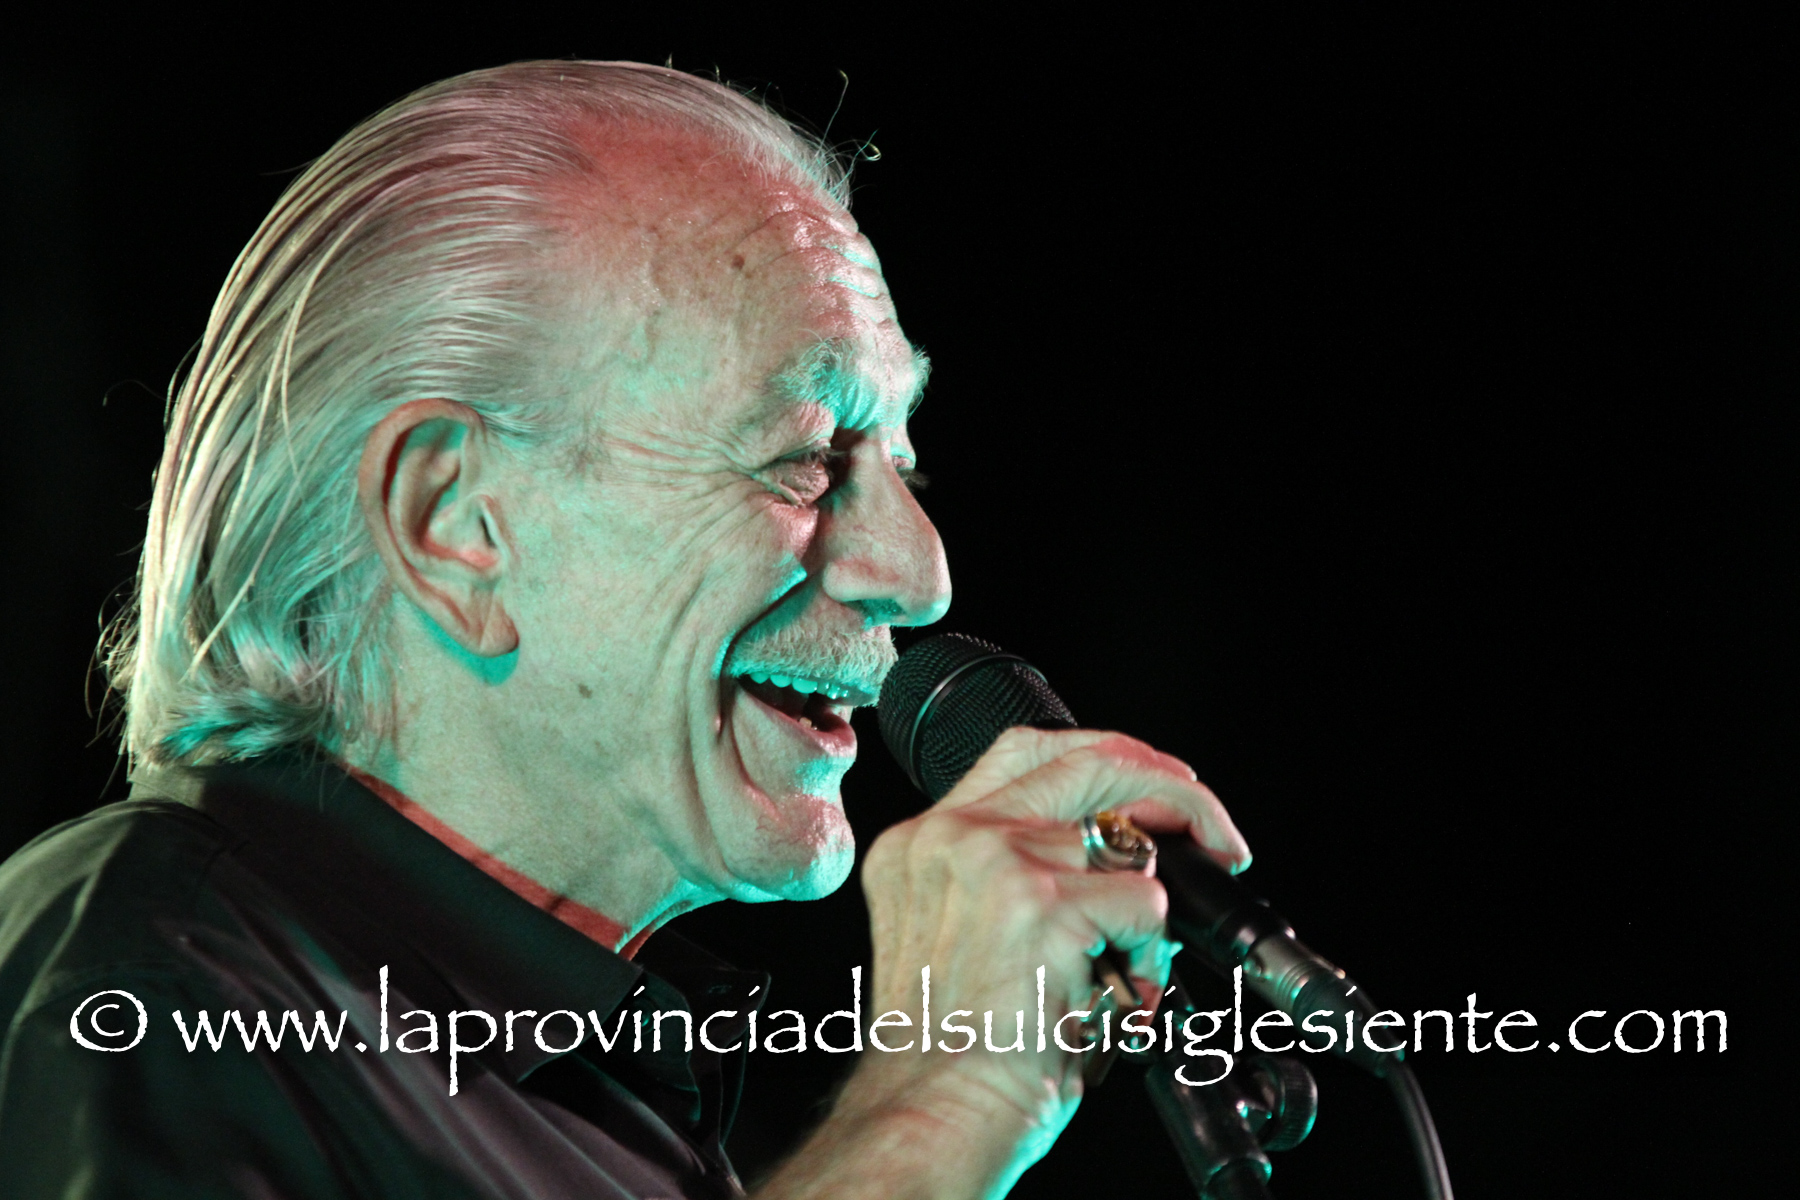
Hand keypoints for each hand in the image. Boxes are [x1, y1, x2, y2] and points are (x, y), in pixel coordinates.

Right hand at [757, 726, 1248, 1199]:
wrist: (935, 1113)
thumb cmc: (958, 1049)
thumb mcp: (966, 933)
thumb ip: (1017, 871)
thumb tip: (1123, 844)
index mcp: (924, 841)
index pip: (1024, 751)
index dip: (1104, 756)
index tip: (1153, 784)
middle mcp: (952, 836)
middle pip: (1087, 761)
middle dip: (1173, 789)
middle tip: (1214, 832)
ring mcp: (995, 861)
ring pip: (1127, 846)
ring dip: (1145, 915)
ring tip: (1114, 975)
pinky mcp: (1041, 903)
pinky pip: (1144, 905)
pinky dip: (1149, 959)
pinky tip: (1111, 999)